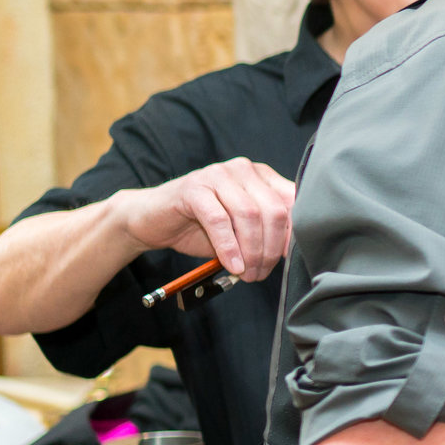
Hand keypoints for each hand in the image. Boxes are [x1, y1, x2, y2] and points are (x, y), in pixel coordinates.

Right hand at [112, 158, 296, 279]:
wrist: (151, 220)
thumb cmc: (200, 227)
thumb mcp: (242, 231)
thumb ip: (267, 234)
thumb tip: (292, 253)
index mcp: (262, 177)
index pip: (293, 203)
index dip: (293, 236)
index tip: (288, 262)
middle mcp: (244, 171)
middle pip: (273, 211)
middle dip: (270, 249)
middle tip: (260, 273)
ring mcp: (218, 175)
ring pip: (249, 215)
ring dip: (251, 251)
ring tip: (246, 273)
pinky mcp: (194, 188)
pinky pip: (219, 220)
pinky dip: (228, 247)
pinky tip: (231, 265)